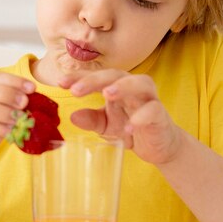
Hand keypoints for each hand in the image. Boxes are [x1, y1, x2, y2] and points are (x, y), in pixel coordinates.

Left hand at [59, 70, 182, 164]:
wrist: (159, 146)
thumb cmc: (131, 128)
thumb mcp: (107, 126)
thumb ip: (91, 120)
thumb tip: (72, 116)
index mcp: (117, 87)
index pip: (97, 77)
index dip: (79, 77)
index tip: (61, 83)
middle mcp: (134, 88)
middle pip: (116, 75)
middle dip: (95, 80)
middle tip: (76, 90)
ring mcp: (149, 100)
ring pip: (140, 83)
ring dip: (123, 86)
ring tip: (107, 94)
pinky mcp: (161, 115)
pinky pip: (153, 111)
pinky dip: (141, 117)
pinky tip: (128, 128)